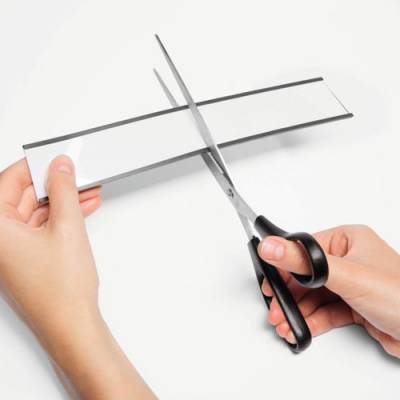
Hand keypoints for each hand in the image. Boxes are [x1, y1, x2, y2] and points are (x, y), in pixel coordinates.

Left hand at [0, 156, 155, 398]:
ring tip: (86, 191)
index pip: (7, 182)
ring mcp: (12, 251)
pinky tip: (82, 209)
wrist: (72, 325)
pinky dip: (61, 218)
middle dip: (52, 184)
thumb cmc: (61, 290)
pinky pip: (41, 228)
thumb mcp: (67, 227)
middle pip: (21, 197)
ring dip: (61, 201)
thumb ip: (63, 190)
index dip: (33, 166)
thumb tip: (60, 167)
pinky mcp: (27, 258)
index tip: (53, 158)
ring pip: (34, 213)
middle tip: (75, 174)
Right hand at [258, 225, 399, 357]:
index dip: (284, 267)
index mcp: (348, 240)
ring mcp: (351, 283)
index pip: (304, 250)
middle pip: (306, 275)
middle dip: (289, 295)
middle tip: (276, 309)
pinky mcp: (353, 305)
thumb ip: (305, 262)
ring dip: (297, 310)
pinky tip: (302, 328)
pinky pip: (324, 310)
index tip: (271, 283)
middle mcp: (348, 259)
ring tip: (286, 323)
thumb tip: (271, 245)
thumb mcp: (347, 276)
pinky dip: (311, 320)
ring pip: (313, 295)